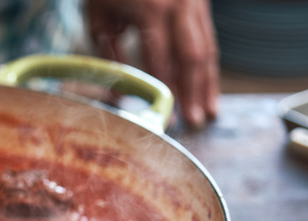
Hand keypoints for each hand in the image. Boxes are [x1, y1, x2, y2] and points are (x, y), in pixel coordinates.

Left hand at [86, 0, 218, 127]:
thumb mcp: (99, 18)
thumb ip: (109, 54)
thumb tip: (119, 92)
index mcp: (150, 9)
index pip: (161, 60)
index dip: (166, 90)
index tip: (167, 115)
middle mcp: (178, 4)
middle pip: (193, 57)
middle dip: (195, 92)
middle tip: (195, 121)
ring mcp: (194, 2)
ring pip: (207, 48)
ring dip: (208, 83)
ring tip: (208, 112)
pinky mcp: (200, 2)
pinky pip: (207, 37)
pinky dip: (207, 65)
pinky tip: (206, 86)